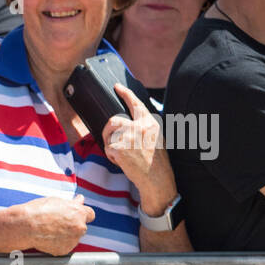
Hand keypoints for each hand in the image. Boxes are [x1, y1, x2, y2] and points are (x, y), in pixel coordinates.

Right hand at [19, 195, 94, 255]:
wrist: (26, 226)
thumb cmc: (38, 211)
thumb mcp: (57, 201)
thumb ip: (71, 203)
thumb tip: (79, 200)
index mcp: (79, 213)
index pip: (90, 214)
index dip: (83, 214)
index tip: (77, 215)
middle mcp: (79, 227)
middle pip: (81, 227)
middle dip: (73, 225)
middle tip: (58, 223)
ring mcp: (73, 240)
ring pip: (73, 237)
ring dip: (66, 235)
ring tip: (49, 230)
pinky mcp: (64, 250)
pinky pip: (64, 246)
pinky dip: (58, 243)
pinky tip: (48, 237)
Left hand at [103, 84, 176, 213]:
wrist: (156, 178)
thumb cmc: (156, 160)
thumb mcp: (156, 138)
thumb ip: (144, 127)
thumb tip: (130, 121)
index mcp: (150, 124)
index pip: (136, 104)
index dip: (126, 94)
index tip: (117, 86)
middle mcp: (140, 128)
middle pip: (113, 120)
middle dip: (108, 130)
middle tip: (110, 138)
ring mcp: (129, 138)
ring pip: (109, 136)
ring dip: (111, 145)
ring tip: (122, 154)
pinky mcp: (120, 149)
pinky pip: (108, 148)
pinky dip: (112, 156)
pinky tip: (122, 162)